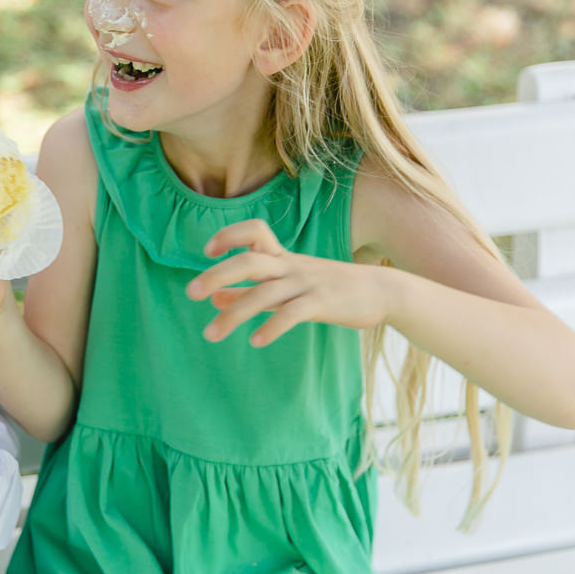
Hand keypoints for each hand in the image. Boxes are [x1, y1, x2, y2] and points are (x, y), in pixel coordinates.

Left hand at [186, 219, 391, 345]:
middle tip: (190, 293)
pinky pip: (293, 313)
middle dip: (217, 274)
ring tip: (211, 334)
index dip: (230, 235)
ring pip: (264, 293)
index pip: (255, 231)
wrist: (384, 292)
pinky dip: (271, 327)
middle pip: (249, 262)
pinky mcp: (324, 303)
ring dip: (233, 313)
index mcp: (284, 258)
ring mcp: (308, 284)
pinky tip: (255, 341)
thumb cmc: (331, 288)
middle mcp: (292, 267)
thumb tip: (215, 297)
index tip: (208, 250)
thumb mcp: (288, 286)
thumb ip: (250, 291)